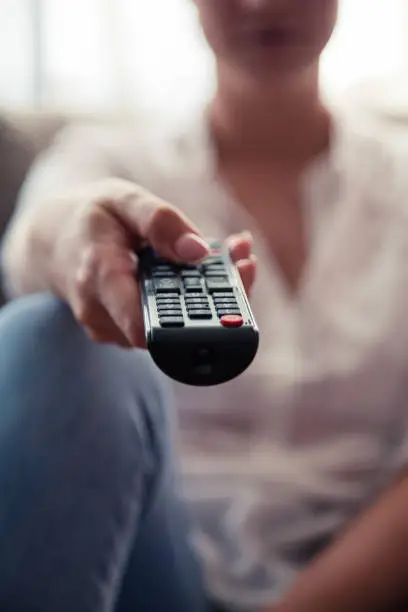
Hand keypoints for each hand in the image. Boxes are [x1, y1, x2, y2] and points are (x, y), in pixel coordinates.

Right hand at [52, 178, 255, 347]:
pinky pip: (165, 321)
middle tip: (243, 260)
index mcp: (100, 279)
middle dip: (216, 298)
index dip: (195, 320)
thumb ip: (157, 221)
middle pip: (173, 328)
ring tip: (231, 256)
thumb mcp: (120, 198)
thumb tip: (198, 252)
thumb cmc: (88, 218)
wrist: (53, 243)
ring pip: (174, 326)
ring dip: (207, 296)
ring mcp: (115, 329)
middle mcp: (105, 315)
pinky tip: (204, 268)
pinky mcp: (126, 330)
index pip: (147, 326)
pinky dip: (189, 298)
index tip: (227, 291)